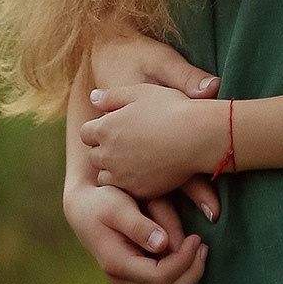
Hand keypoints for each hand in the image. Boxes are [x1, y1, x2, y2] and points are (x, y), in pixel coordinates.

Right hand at [62, 169, 206, 283]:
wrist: (85, 211)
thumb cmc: (103, 202)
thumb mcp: (119, 206)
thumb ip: (139, 225)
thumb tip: (162, 244)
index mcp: (117, 264)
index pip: (160, 278)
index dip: (184, 261)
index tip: (196, 238)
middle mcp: (121, 283)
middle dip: (193, 273)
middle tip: (202, 245)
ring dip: (191, 282)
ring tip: (199, 252)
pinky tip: (189, 260)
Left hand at [89, 30, 222, 220]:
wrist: (196, 137)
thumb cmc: (170, 108)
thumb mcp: (139, 92)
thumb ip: (112, 96)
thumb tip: (93, 97)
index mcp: (105, 128)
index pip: (85, 133)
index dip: (98, 130)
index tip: (112, 128)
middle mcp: (108, 154)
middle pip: (94, 156)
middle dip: (104, 150)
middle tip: (124, 144)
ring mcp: (122, 176)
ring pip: (106, 176)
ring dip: (114, 169)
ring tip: (134, 160)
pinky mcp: (139, 191)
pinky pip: (126, 190)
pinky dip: (131, 183)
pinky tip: (147, 171)